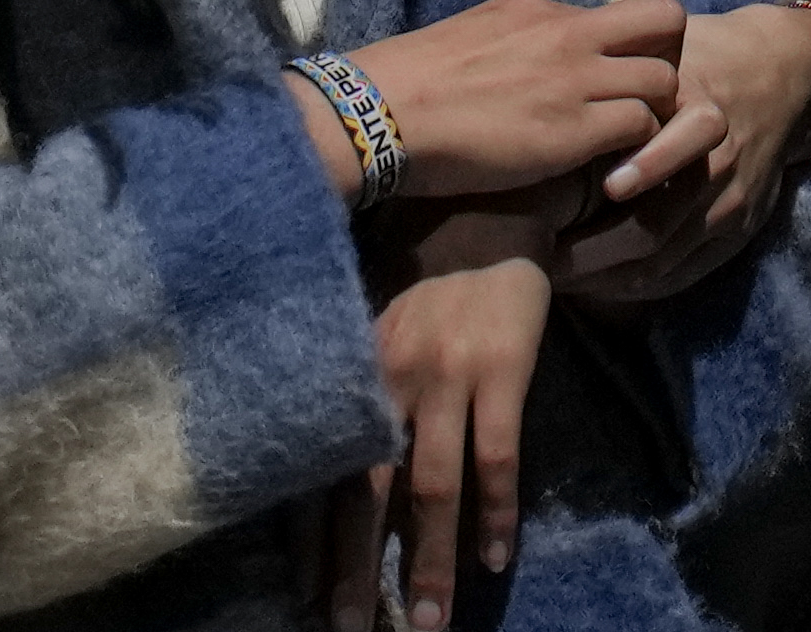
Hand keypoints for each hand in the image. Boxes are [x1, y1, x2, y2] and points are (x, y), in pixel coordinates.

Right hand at [310, 0, 687, 205]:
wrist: (372, 117)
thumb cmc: (405, 88)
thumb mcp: (473, 39)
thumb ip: (520, 43)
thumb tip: (538, 59)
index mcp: (541, 10)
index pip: (625, 12)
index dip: (640, 46)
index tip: (623, 81)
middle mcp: (568, 33)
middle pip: (669, 22)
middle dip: (671, 61)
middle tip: (645, 107)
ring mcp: (574, 79)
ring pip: (665, 82)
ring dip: (656, 117)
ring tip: (626, 151)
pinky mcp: (571, 130)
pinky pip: (640, 131)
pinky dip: (638, 155)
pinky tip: (611, 176)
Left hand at [321, 207, 550, 631]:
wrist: (496, 220)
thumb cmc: (432, 285)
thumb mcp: (381, 333)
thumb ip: (363, 393)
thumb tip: (334, 475)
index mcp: (354, 374)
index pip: (325, 472)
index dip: (313, 541)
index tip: (306, 598)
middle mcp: (390, 380)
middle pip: (369, 492)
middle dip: (357, 568)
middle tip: (351, 629)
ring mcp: (448, 376)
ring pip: (432, 487)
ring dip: (427, 559)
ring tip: (426, 618)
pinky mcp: (503, 370)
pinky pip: (497, 457)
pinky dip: (496, 513)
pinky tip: (496, 558)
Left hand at [557, 0, 810, 308]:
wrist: (784, 74)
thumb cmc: (704, 58)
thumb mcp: (668, 51)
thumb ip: (619, 75)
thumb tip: (546, 93)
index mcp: (703, 114)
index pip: (664, 157)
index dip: (617, 184)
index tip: (558, 206)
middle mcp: (721, 164)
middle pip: (650, 228)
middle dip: (586, 252)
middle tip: (534, 256)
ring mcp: (733, 202)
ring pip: (660, 261)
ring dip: (602, 276)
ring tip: (553, 275)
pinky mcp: (740, 229)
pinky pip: (683, 275)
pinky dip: (637, 286)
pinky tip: (599, 282)